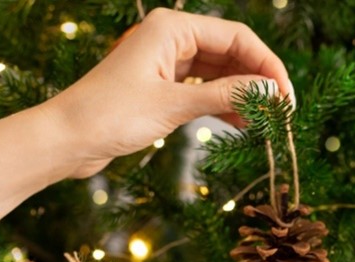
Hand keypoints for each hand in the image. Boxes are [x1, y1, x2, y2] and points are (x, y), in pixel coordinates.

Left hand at [46, 8, 293, 177]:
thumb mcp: (174, 105)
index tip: (286, 97)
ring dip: (244, 95)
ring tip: (266, 122)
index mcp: (173, 28)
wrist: (67, 140)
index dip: (267, 66)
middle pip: (232, 53)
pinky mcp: (165, 87)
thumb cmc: (110, 115)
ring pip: (222, 73)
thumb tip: (271, 92)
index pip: (238, 37)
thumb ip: (226, 95)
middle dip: (258, 81)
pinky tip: (243, 124)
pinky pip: (206, 90)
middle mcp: (173, 39)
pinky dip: (225, 105)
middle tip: (282, 113)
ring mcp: (169, 63)